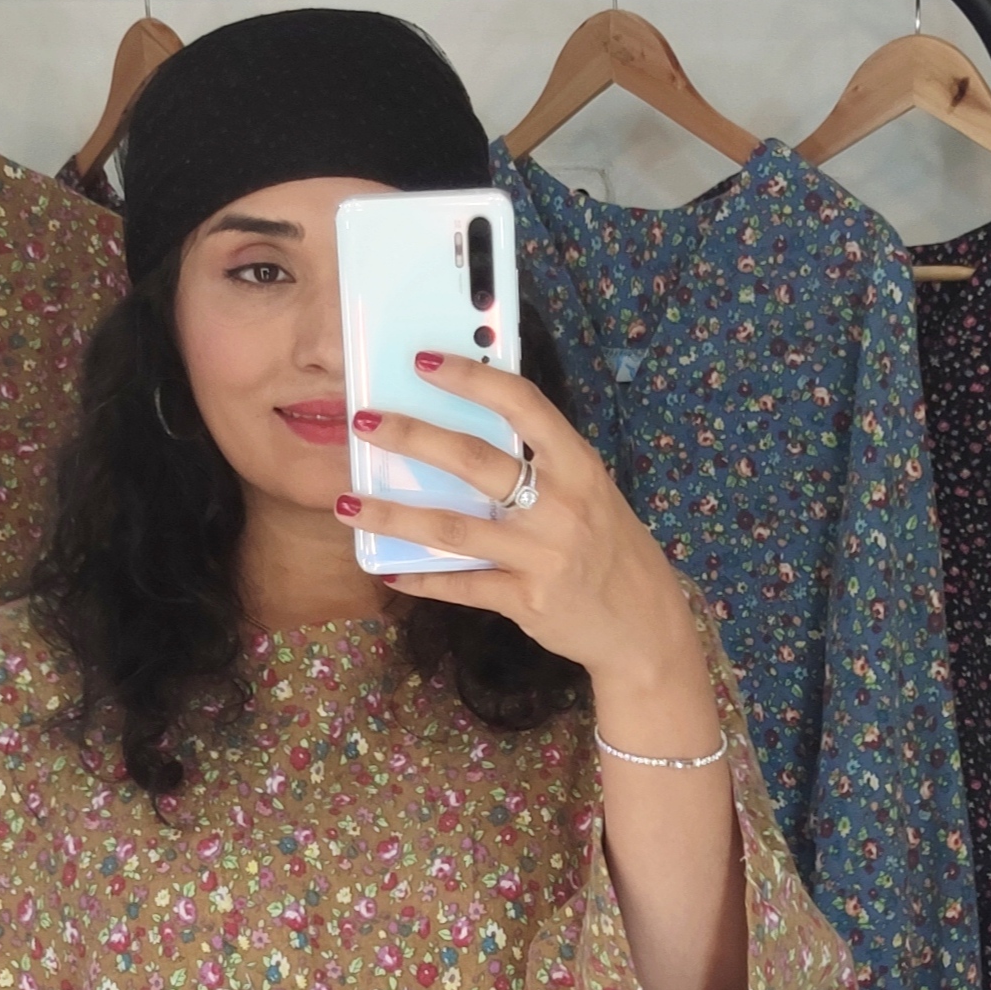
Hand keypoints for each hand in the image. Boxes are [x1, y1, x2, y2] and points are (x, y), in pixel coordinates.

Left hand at [343, 350, 716, 725]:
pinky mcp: (527, 602)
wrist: (642, 628)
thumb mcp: (590, 493)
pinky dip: (423, 580)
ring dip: (394, 514)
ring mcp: (542, 556)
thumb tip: (476, 428)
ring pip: (453, 529)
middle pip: (474, 461)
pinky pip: (463, 586)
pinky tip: (389, 572)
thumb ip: (543, 464)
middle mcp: (560, 506)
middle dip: (413, 438)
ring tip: (348, 503)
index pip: (522, 404)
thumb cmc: (610, 550)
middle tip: (363, 423)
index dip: (472, 378)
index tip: (423, 361)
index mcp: (578, 466)